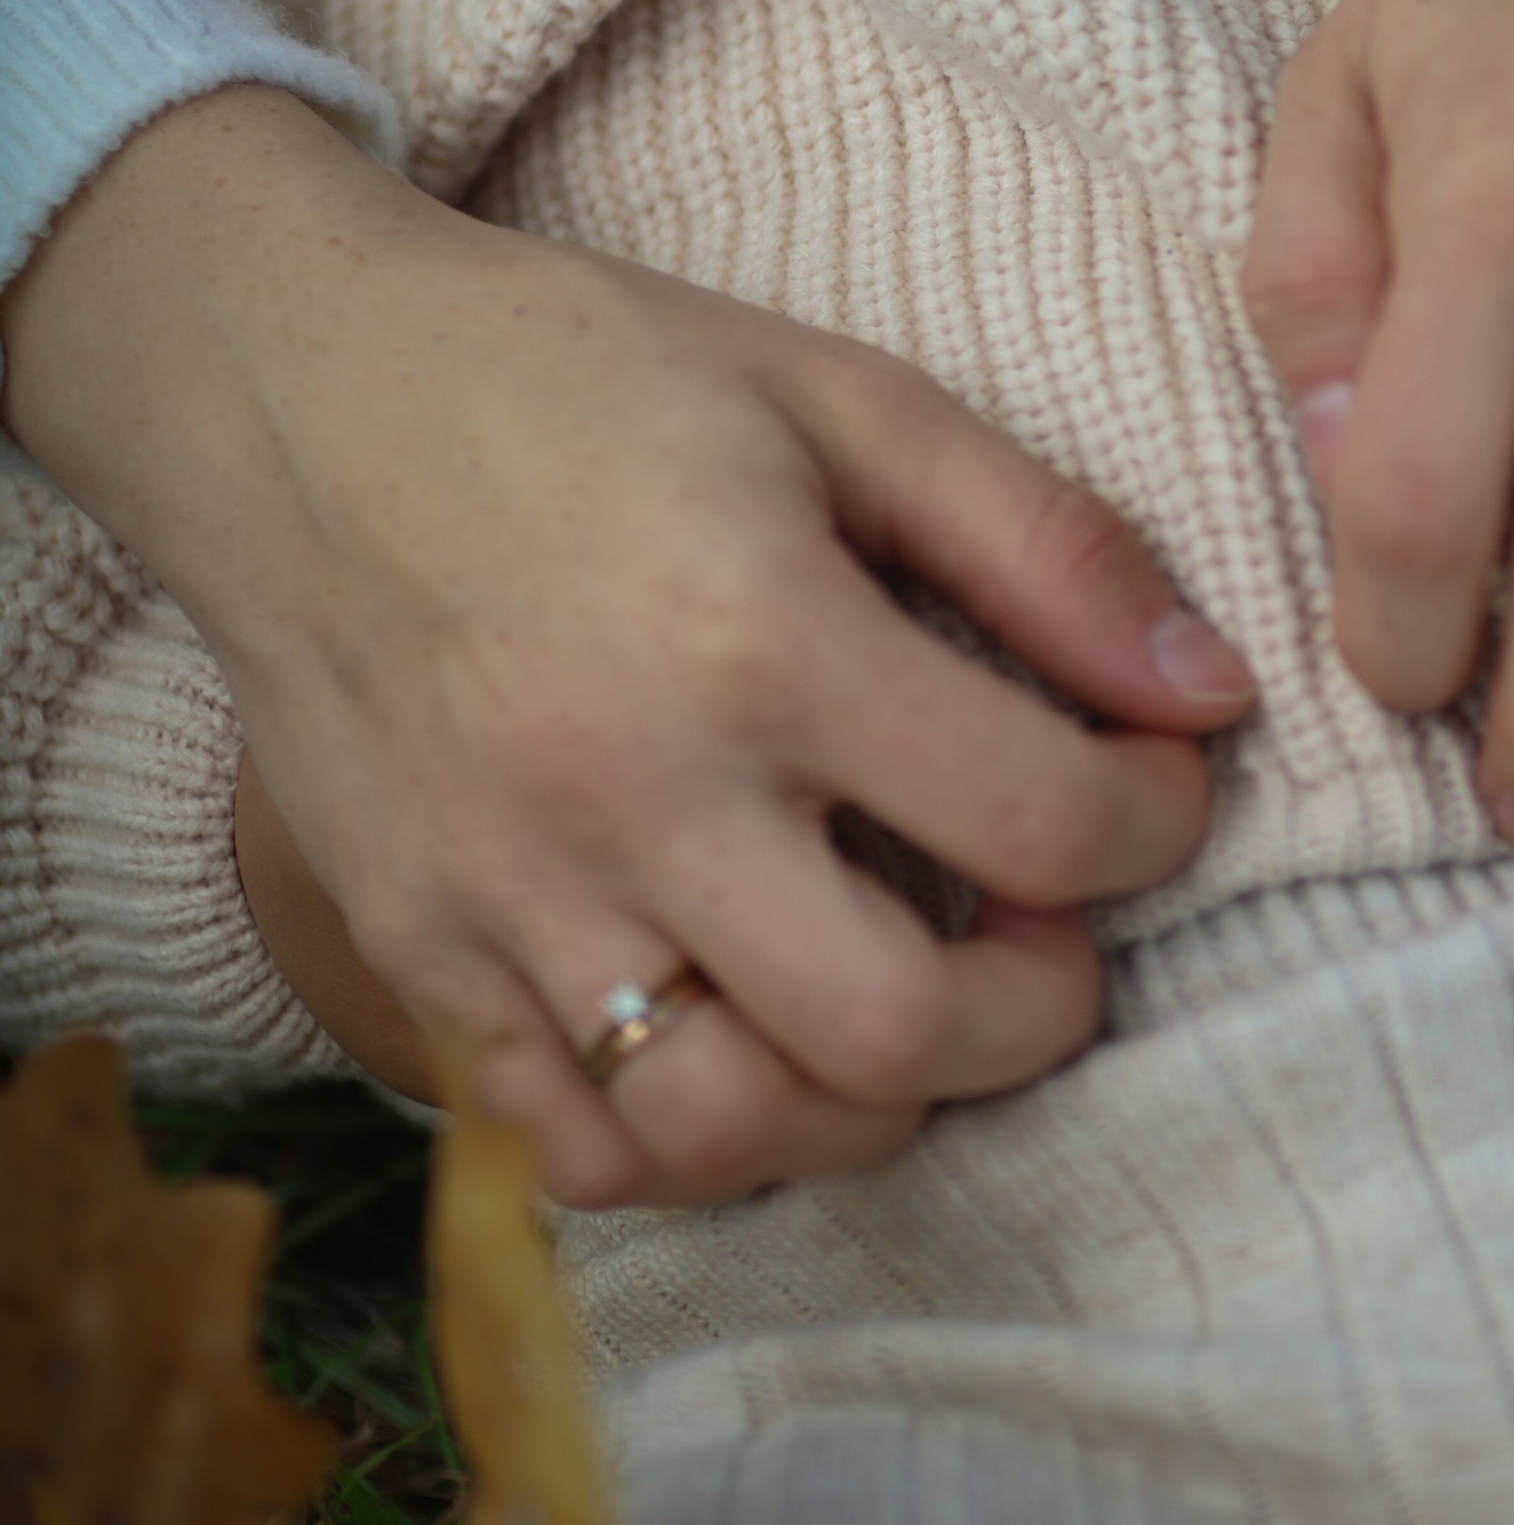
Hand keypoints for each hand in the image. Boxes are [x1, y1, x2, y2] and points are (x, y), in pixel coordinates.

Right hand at [2, 87, 1252, 1205]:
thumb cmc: (582, 374)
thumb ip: (1039, 540)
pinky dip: (693, 1140)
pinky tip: (755, 1035)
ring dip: (868, 1100)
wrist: (291, 392)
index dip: (1156, 819)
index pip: (1036, 817)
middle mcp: (630, 795)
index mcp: (756, 635)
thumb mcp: (837, 393)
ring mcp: (507, 897)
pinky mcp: (418, 955)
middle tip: (1047, 929)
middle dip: (1034, 1011)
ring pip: (730, 1132)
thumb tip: (1210, 685)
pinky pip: (575, 1150)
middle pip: (893, 1034)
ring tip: (908, 993)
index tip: (1159, 782)